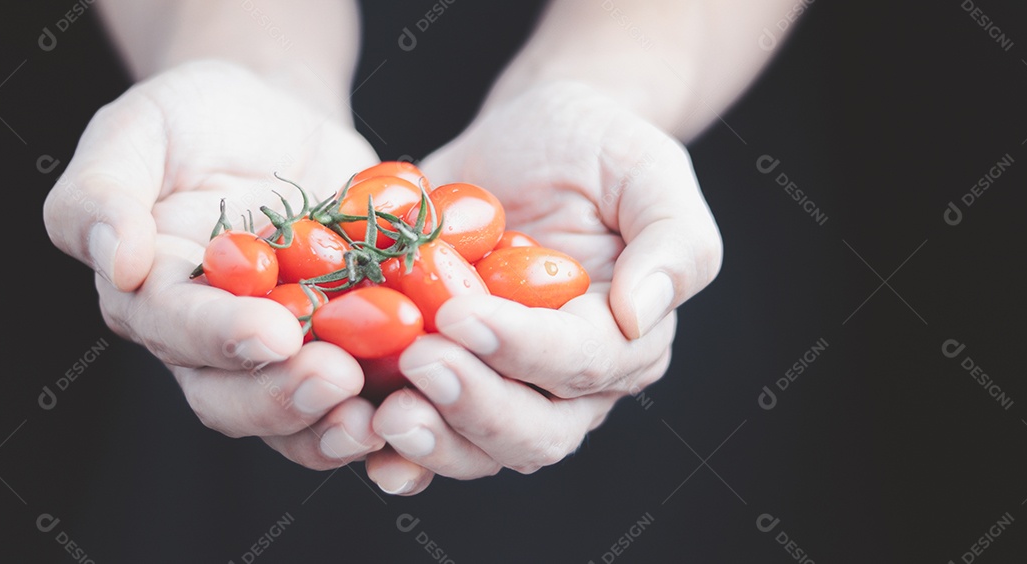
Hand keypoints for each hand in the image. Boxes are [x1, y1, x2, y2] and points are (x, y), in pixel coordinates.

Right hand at [43, 60, 387, 469]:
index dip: (222, 339)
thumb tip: (111, 259)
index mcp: (156, 300)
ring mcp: (285, 353)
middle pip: (237, 399)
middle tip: (341, 378)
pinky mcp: (346, 345)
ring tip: (386, 415)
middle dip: (287, 398)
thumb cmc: (193, 119)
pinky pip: (367, 390)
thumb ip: (102, 192)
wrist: (275, 120)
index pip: (179, 333)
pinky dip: (395, 400)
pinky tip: (436, 391)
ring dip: (340, 424)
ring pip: (300, 417)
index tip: (275, 332)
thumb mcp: (135, 132)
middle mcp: (214, 345)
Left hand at [364, 81, 722, 492]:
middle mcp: (568, 382)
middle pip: (533, 431)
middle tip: (419, 361)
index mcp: (624, 339)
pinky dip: (389, 445)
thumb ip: (673, 241)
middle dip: (473, 407)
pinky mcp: (449, 375)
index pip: (581, 364)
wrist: (529, 138)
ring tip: (378, 410)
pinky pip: (424, 429)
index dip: (523, 349)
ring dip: (428, 441)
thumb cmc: (597, 148)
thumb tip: (639, 314)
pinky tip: (352, 425)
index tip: (462, 315)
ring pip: (476, 448)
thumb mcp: (648, 170)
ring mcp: (504, 385)